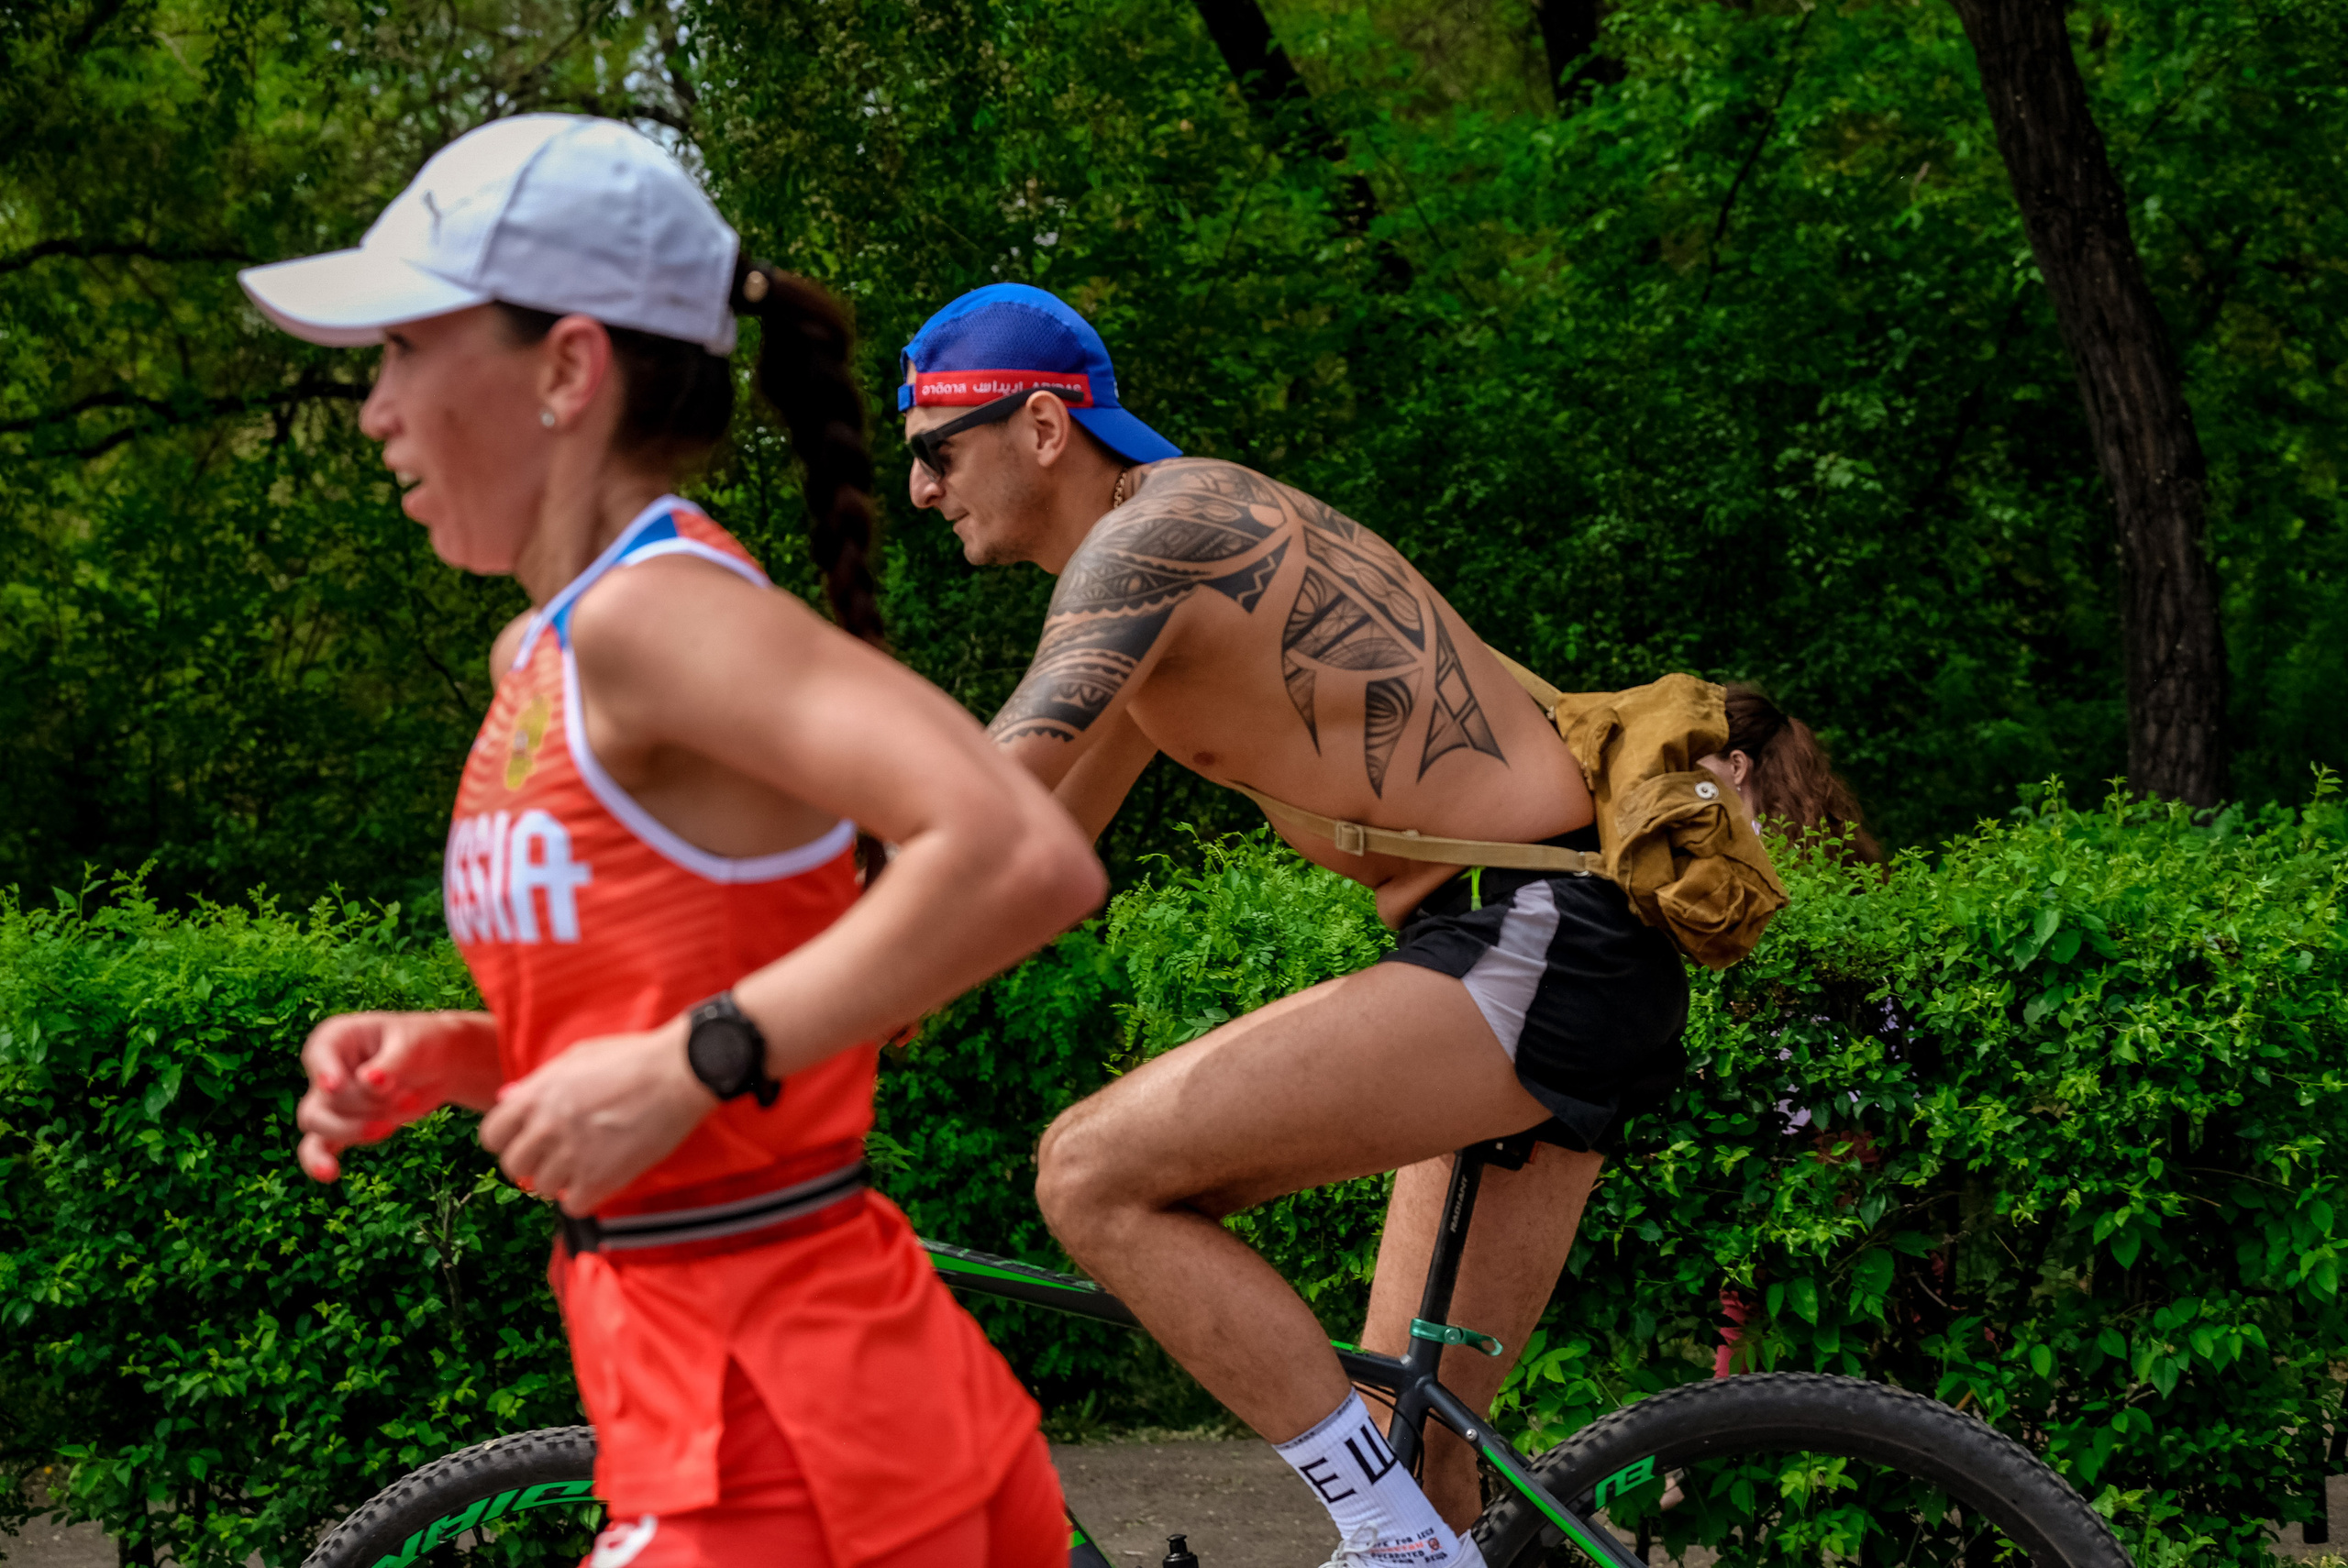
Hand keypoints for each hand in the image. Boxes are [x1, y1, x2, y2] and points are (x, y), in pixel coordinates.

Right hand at [297, 1011, 500, 1182]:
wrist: (441, 1064)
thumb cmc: (424, 1043)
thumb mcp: (413, 1045)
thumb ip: (391, 1064)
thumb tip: (368, 1081)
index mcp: (337, 1038)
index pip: (319, 1054)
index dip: (324, 1072)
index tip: (335, 1086)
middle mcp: (327, 1069)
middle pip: (322, 1097)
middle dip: (364, 1105)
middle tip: (407, 1097)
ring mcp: (331, 1100)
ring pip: (319, 1124)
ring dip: (357, 1129)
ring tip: (393, 1125)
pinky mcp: (343, 1124)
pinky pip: (319, 1146)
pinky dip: (320, 1160)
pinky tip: (329, 1175)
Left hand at [477, 1020, 717, 1215]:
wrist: (679, 1073)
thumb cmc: (633, 1059)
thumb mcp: (577, 1057)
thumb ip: (539, 1082)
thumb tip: (507, 1098)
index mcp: (536, 1095)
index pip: (492, 1135)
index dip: (508, 1140)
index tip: (527, 1141)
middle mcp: (547, 1127)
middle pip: (514, 1166)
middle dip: (532, 1163)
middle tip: (556, 1157)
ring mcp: (572, 1154)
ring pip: (542, 1188)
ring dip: (560, 1180)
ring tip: (583, 1166)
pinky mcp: (601, 1177)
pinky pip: (573, 1205)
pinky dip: (584, 1197)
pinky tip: (599, 1180)